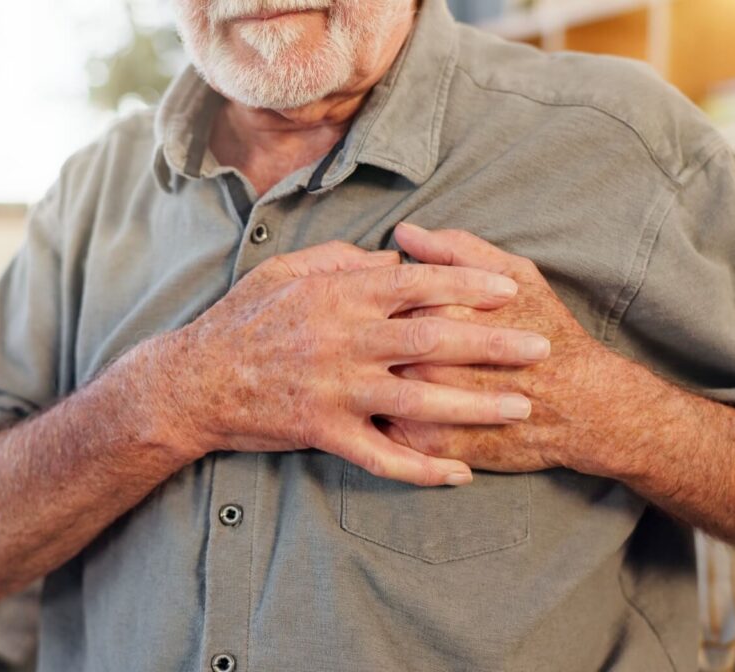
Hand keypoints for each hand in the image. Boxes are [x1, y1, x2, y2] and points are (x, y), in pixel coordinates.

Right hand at [159, 240, 552, 485]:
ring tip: (521, 406)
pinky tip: (459, 474)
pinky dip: (422, 468)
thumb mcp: (285, 270)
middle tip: (540, 347)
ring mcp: (334, 390)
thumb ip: (341, 259)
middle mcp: (343, 341)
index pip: (416, 284)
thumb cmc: (242, 318)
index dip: (468, 284)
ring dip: (475, 405)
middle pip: (432, 340)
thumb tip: (392, 257)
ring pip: (418, 400)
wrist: (194, 380)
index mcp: (337, 296)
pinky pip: (380, 456)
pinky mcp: (323, 431)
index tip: (510, 288)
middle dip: (491, 343)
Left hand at [383, 223, 629, 475]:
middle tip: (369, 341)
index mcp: (442, 311)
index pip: (382, 297)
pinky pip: (383, 430)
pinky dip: (377, 417)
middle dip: (364, 341)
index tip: (377, 302)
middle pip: (371, 344)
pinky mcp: (430, 442)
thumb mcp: (515, 274)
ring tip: (371, 370)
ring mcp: (426, 404)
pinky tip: (383, 405)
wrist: (585, 407)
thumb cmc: (549, 332)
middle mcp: (427, 358)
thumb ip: (456, 250)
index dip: (374, 299)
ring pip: (371, 387)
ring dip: (364, 379)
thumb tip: (404, 232)